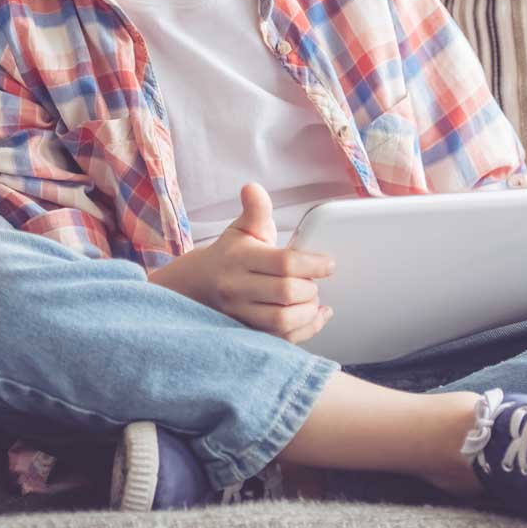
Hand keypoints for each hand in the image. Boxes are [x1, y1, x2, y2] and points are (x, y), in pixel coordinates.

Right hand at [147, 184, 335, 343]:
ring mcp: (240, 314)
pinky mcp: (247, 334)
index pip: (284, 263)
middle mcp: (237, 288)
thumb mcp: (241, 229)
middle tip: (315, 282)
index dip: (312, 264)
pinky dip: (305, 330)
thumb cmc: (229, 255)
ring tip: (313, 299)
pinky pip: (281, 339)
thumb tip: (253, 187)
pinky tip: (315, 316)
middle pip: (286, 292)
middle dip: (310, 288)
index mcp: (239, 259)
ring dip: (308, 311)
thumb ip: (255, 210)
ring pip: (283, 320)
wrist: (198, 287)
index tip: (328, 264)